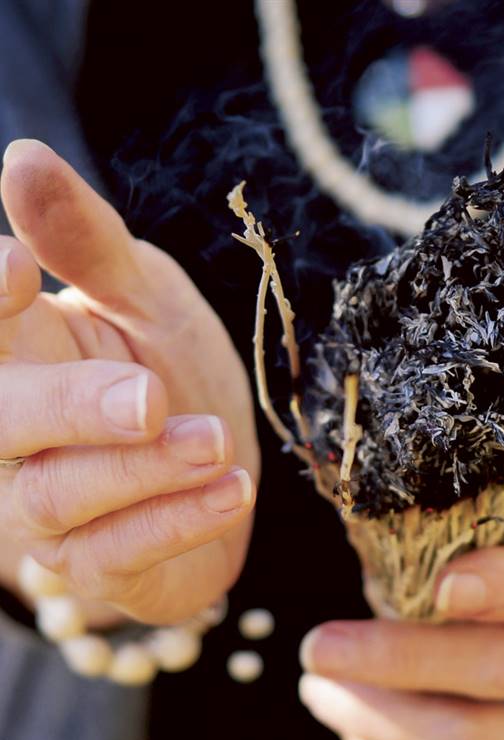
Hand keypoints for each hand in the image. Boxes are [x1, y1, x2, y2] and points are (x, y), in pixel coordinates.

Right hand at [0, 139, 258, 623]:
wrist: (221, 470)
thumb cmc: (176, 374)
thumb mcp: (149, 301)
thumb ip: (91, 245)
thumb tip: (23, 157)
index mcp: (23, 352)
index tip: (16, 267)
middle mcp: (17, 434)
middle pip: (2, 418)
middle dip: (73, 407)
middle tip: (150, 395)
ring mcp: (48, 511)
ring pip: (58, 495)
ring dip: (143, 470)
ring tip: (216, 443)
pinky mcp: (97, 567)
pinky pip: (118, 554)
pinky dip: (176, 522)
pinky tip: (231, 491)